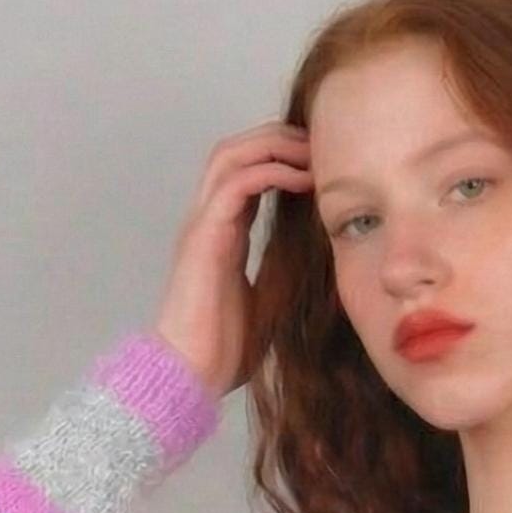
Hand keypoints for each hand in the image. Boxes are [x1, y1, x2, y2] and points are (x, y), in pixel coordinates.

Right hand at [152, 118, 312, 399]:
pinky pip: (235, 183)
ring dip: (273, 144)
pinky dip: (270, 170)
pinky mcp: (204, 236)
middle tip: (321, 144)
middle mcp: (208, 221)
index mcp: (222, 234)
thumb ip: (283, 272)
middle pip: (235, 151)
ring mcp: (202, 225)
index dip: (280, 157)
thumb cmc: (223, 350)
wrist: (190, 375)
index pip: (246, 174)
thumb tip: (319, 257)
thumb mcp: (268, 302)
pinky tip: (302, 178)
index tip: (321, 162)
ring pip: (230, 155)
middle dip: (277, 138)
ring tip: (312, 151)